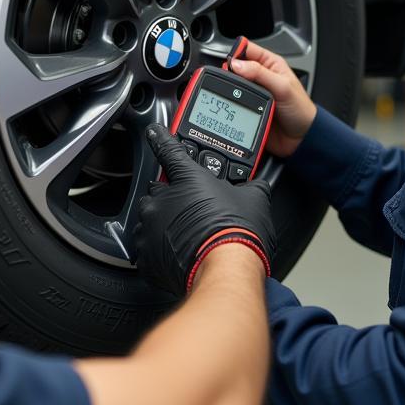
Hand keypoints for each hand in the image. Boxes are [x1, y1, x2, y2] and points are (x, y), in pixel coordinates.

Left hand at [134, 125, 274, 296]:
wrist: (225, 271)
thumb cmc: (238, 236)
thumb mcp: (255, 201)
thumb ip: (251, 186)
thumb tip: (258, 185)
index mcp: (187, 178)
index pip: (168, 149)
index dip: (161, 138)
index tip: (154, 132)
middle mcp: (163, 199)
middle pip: (159, 189)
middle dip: (171, 197)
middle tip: (192, 210)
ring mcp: (150, 226)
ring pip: (150, 218)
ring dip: (163, 223)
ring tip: (186, 236)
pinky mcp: (146, 255)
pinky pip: (147, 247)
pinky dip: (158, 250)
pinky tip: (177, 254)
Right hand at [229, 41, 316, 155]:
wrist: (301, 138)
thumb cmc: (300, 109)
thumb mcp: (282, 87)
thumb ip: (260, 73)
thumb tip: (237, 64)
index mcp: (270, 64)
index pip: (247, 49)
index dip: (236, 53)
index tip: (231, 65)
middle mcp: (260, 76)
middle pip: (236, 67)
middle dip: (230, 73)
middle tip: (232, 82)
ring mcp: (253, 92)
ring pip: (233, 85)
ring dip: (230, 89)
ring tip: (232, 95)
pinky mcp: (248, 107)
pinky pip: (234, 102)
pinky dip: (230, 103)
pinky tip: (232, 105)